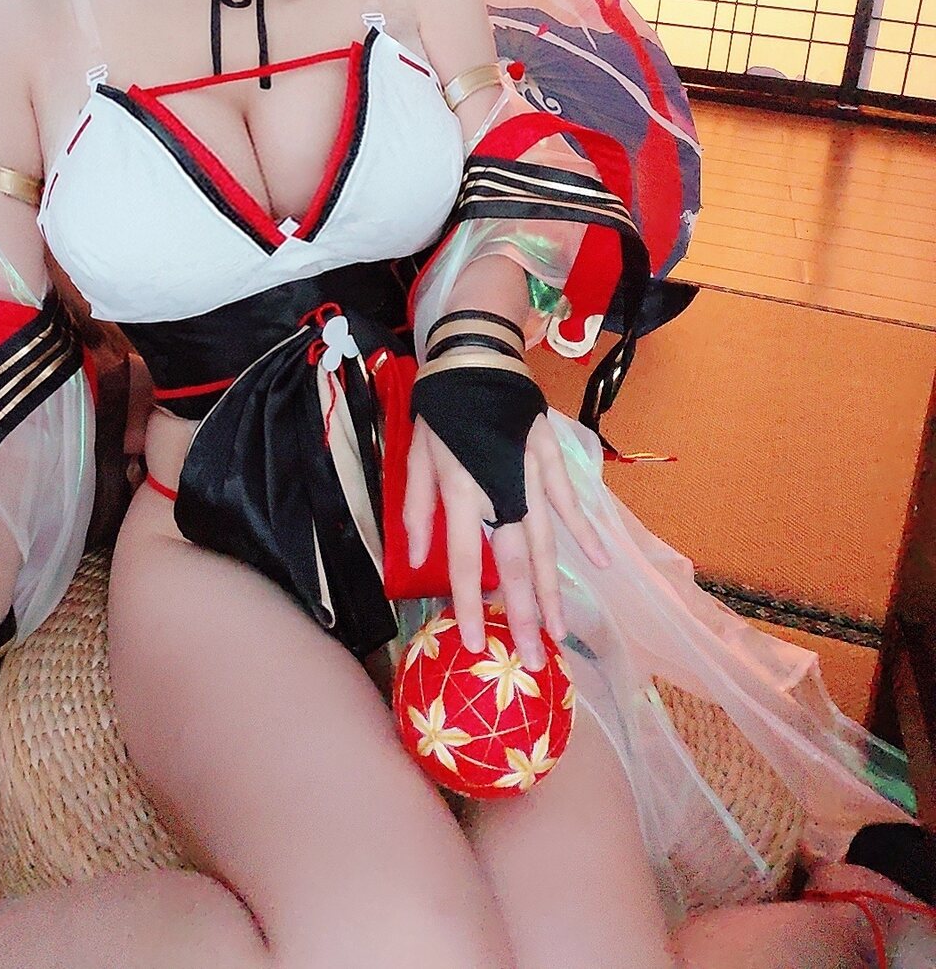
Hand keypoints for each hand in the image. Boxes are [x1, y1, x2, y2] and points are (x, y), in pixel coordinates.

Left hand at [402, 412, 609, 664]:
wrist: (475, 355)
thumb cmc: (440, 409)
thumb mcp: (415, 456)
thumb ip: (417, 509)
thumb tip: (416, 559)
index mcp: (461, 491)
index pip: (466, 560)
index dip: (469, 605)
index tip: (475, 644)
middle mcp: (499, 490)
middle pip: (515, 563)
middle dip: (523, 615)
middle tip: (534, 659)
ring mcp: (530, 474)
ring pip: (546, 542)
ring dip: (553, 589)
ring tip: (559, 631)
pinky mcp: (550, 457)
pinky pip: (569, 501)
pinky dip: (585, 532)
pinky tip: (599, 563)